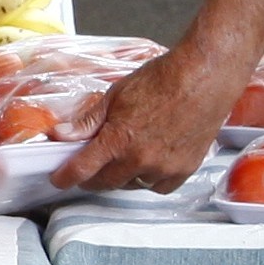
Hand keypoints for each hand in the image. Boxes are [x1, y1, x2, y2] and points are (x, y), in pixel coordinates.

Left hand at [68, 50, 238, 193]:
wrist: (204, 78)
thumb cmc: (163, 80)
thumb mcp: (116, 95)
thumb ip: (89, 120)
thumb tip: (62, 134)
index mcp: (118, 140)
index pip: (82, 170)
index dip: (65, 178)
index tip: (59, 179)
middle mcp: (139, 160)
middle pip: (105, 183)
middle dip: (93, 177)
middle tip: (91, 166)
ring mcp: (163, 168)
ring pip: (132, 185)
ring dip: (123, 176)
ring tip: (126, 156)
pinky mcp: (184, 170)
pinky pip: (159, 187)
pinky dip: (150, 179)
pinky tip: (150, 163)